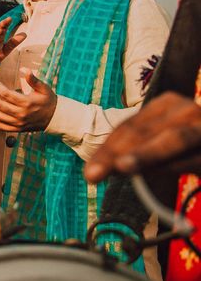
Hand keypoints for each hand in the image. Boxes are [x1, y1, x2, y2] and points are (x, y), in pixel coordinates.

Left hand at [0, 69, 56, 133]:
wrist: (55, 118)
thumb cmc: (48, 100)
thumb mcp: (43, 88)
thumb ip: (33, 79)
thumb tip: (23, 68)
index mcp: (27, 103)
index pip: (6, 94)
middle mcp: (21, 114)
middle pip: (0, 105)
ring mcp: (19, 123)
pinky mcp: (18, 129)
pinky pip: (1, 126)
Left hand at [85, 91, 200, 181]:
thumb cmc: (192, 149)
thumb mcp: (160, 148)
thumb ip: (135, 154)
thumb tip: (102, 167)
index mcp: (165, 105)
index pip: (128, 127)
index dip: (107, 150)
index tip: (90, 173)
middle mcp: (184, 109)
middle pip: (143, 132)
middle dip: (116, 154)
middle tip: (94, 175)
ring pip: (172, 139)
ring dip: (147, 154)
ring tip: (123, 166)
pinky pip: (194, 156)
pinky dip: (177, 166)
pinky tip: (160, 175)